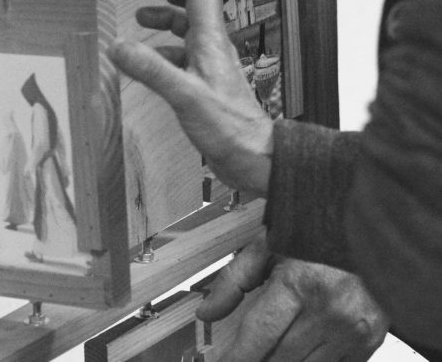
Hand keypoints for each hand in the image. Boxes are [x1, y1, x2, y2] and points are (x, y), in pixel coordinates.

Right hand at [107, 0, 273, 195]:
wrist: (252, 155)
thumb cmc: (228, 127)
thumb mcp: (184, 95)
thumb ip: (150, 70)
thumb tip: (117, 46)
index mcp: (210, 41)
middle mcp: (211, 48)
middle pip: (190, 5)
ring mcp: (208, 67)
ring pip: (185, 32)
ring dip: (163, 21)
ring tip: (139, 20)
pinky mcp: (204, 86)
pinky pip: (182, 59)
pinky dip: (163, 53)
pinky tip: (149, 62)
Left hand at [197, 235, 388, 361]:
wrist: (365, 228)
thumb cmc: (315, 233)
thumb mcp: (269, 247)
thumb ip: (234, 280)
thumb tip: (206, 312)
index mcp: (298, 283)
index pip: (257, 336)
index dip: (235, 358)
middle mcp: (327, 310)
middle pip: (279, 359)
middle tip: (245, 356)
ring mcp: (352, 329)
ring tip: (269, 353)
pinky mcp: (370, 339)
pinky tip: (298, 354)